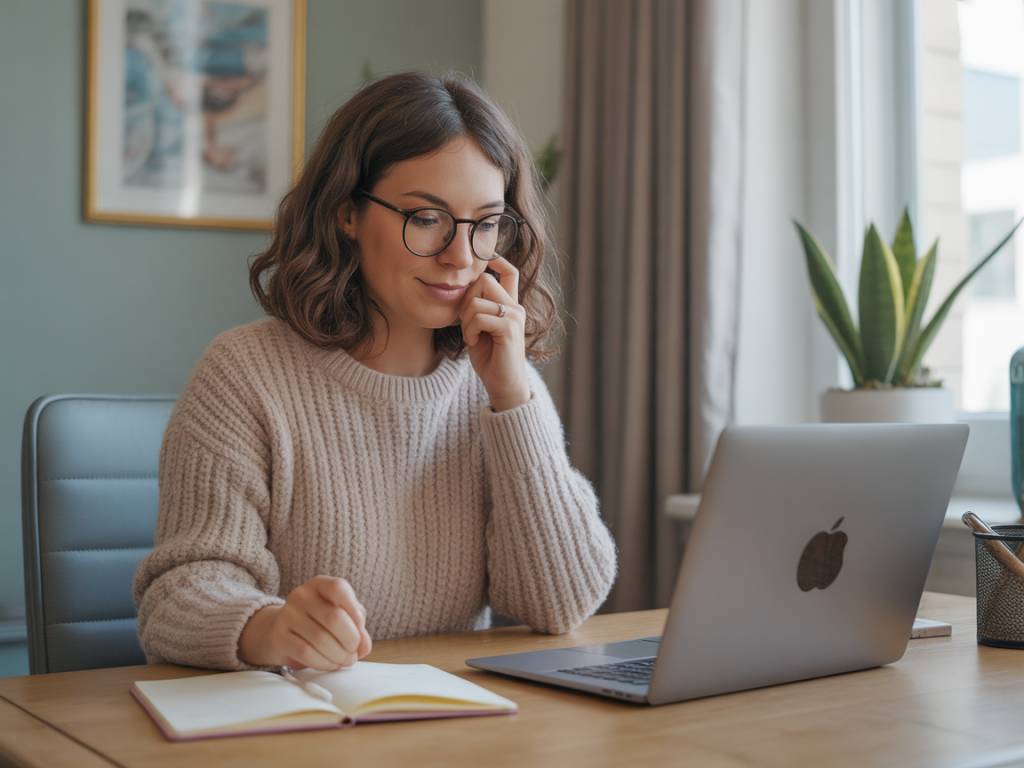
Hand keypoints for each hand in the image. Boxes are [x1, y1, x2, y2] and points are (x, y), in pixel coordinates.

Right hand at [238, 576, 371, 670]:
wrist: (277, 630)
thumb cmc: (317, 621)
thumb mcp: (340, 615)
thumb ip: (357, 626)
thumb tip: (364, 647)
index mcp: (319, 584)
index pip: (338, 588)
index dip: (353, 609)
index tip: (360, 627)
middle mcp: (301, 595)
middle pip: (334, 617)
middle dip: (350, 640)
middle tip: (354, 653)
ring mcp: (287, 614)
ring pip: (321, 638)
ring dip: (339, 655)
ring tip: (345, 661)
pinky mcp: (279, 636)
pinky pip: (306, 652)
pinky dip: (324, 662)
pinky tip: (330, 664)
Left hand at [457, 257, 530, 410]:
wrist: (503, 385)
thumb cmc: (490, 359)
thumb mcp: (478, 329)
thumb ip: (475, 309)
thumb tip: (463, 290)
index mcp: (509, 305)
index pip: (509, 272)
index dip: (497, 260)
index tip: (486, 257)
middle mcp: (515, 307)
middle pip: (484, 280)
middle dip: (465, 299)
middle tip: (465, 322)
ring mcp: (514, 316)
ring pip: (478, 299)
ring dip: (465, 320)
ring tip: (470, 336)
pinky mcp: (509, 328)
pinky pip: (479, 317)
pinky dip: (470, 330)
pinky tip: (473, 342)